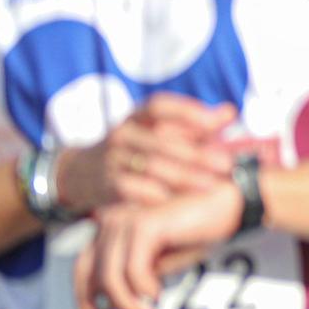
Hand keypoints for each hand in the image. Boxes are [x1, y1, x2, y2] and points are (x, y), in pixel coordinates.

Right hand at [56, 94, 235, 213]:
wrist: (79, 173)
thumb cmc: (132, 150)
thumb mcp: (154, 131)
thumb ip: (192, 125)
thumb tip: (230, 112)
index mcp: (136, 117)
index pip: (159, 106)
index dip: (187, 112)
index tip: (217, 123)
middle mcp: (122, 133)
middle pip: (162, 141)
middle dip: (197, 154)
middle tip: (226, 164)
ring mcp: (111, 159)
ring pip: (150, 166)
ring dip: (183, 177)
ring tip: (211, 185)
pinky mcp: (104, 184)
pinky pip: (130, 189)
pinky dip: (152, 194)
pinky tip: (175, 201)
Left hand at [73, 182, 241, 308]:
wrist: (228, 203)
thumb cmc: (198, 229)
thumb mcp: (162, 259)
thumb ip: (138, 276)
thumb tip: (120, 306)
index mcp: (112, 226)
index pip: (83, 265)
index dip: (84, 296)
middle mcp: (113, 220)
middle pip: (86, 270)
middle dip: (93, 303)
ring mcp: (126, 220)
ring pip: (109, 275)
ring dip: (126, 302)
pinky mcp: (145, 225)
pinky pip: (133, 270)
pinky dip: (144, 288)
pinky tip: (158, 293)